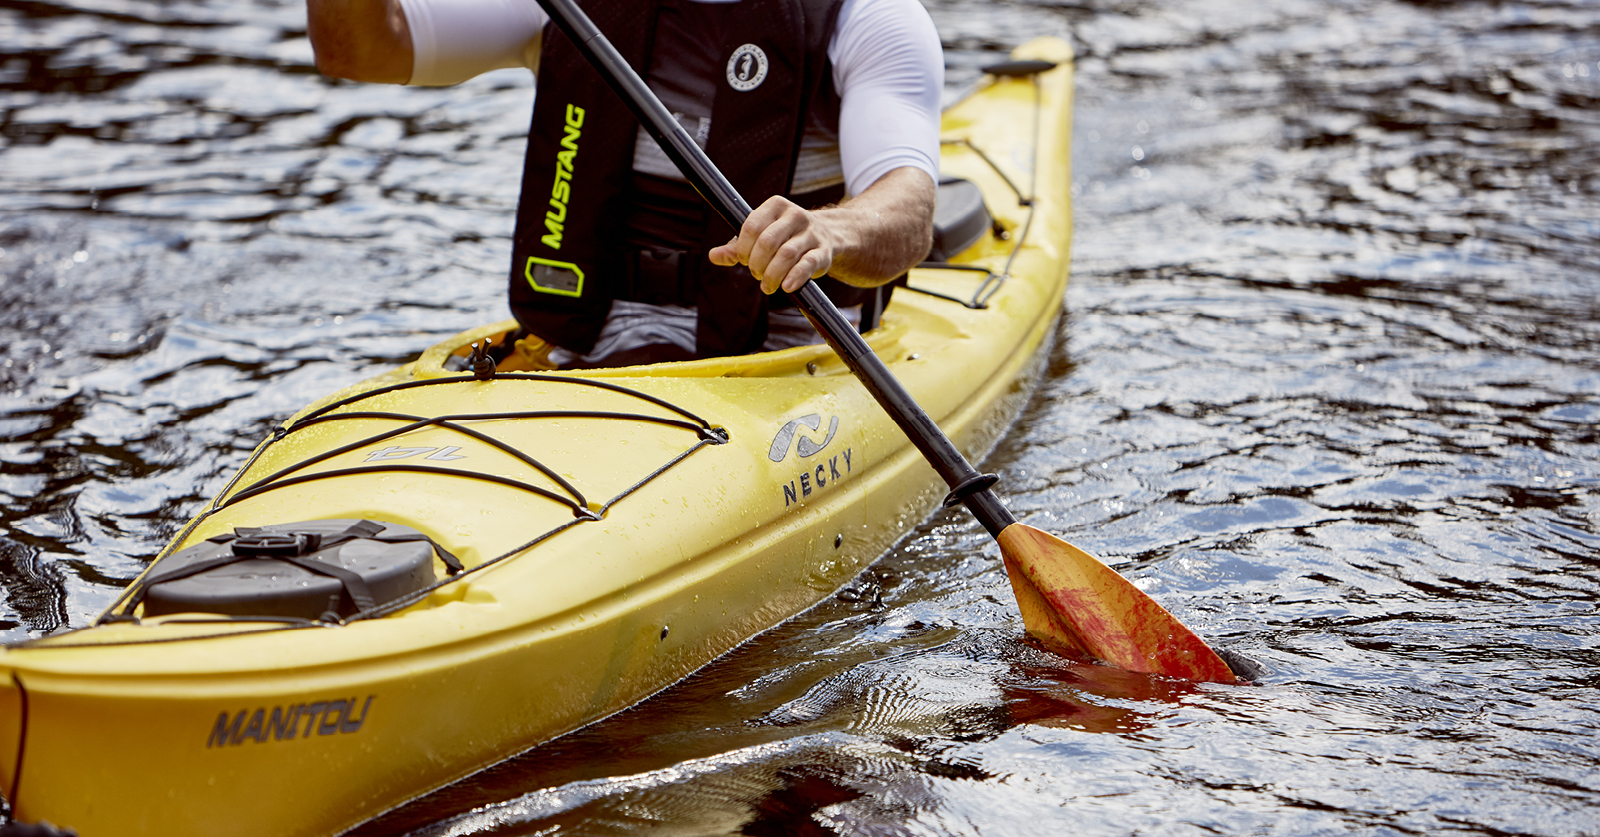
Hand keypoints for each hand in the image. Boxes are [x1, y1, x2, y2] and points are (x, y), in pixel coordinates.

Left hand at [708, 196, 838, 294]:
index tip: (744, 260)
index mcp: (775, 206)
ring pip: (786, 254)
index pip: (752, 226)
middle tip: (756, 274)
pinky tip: (786, 287)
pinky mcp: (823, 251)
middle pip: (767, 242)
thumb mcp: (760, 236)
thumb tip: (713, 256)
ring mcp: (811, 233)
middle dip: (756, 264)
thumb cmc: (786, 237)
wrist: (827, 235)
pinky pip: (808, 264)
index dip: (743, 249)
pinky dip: (795, 277)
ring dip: (772, 275)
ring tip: (768, 286)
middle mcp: (795, 215)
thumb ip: (736, 247)